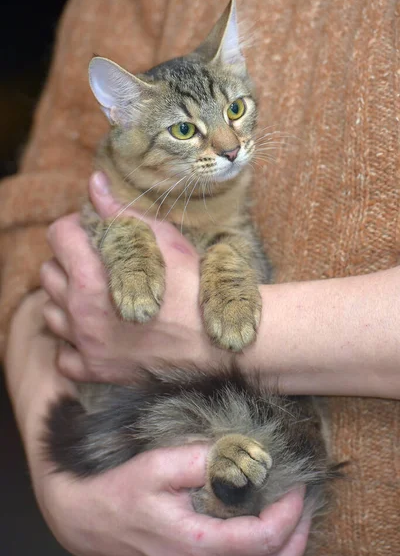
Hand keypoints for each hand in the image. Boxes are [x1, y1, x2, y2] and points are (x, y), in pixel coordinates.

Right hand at [5, 290, 309, 555]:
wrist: (83, 522)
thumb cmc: (116, 494)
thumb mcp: (154, 466)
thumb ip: (198, 459)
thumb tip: (236, 453)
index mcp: (197, 545)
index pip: (264, 538)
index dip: (290, 512)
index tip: (297, 485)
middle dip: (299, 538)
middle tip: (306, 506)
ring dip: (285, 554)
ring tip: (294, 522)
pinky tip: (261, 534)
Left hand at [41, 171, 229, 382]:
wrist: (218, 340)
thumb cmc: (194, 286)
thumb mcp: (162, 240)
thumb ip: (121, 213)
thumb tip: (95, 184)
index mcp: (92, 277)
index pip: (58, 236)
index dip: (75, 227)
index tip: (93, 231)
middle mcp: (80, 313)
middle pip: (49, 273)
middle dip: (69, 261)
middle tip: (98, 263)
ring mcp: (86, 346)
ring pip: (51, 313)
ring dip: (67, 301)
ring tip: (96, 297)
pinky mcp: (97, 371)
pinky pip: (65, 355)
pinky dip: (74, 343)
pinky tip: (97, 333)